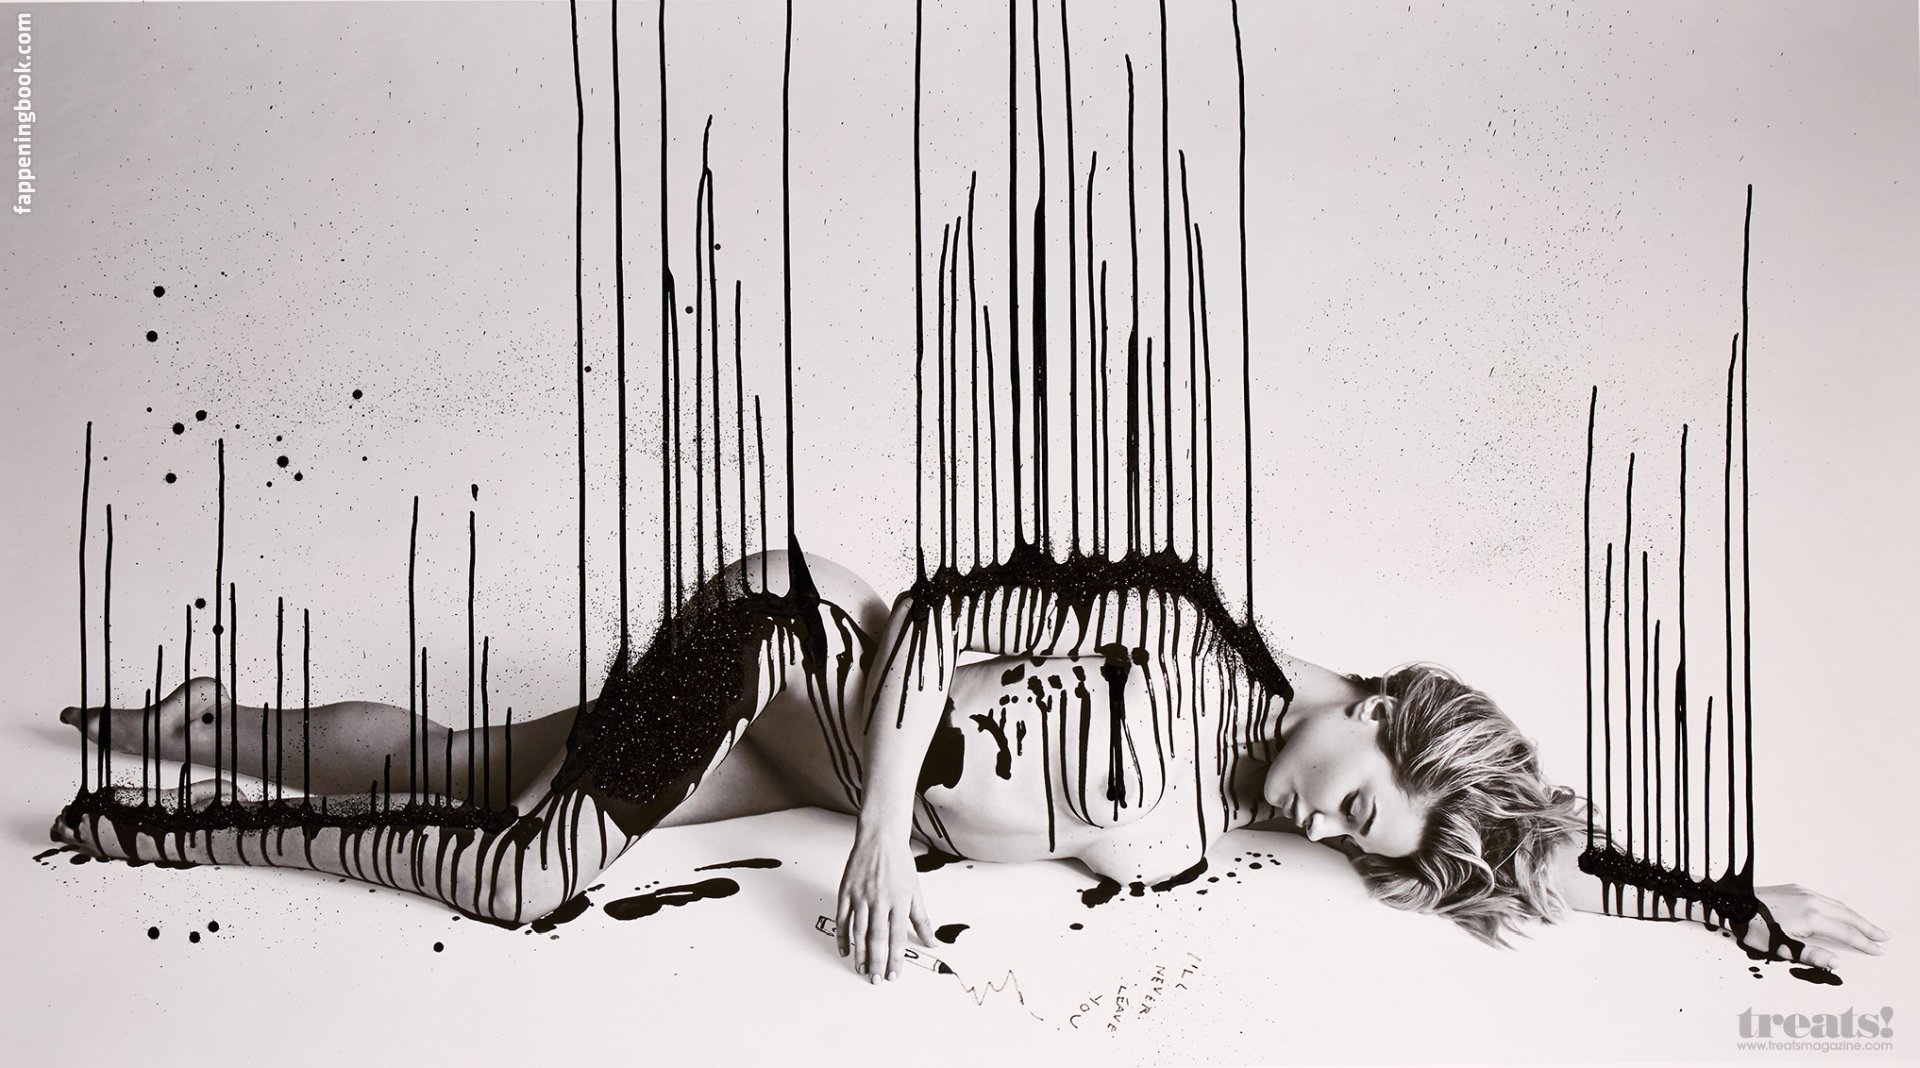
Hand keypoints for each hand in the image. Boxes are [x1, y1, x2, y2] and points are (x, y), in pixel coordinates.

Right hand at [835, 829, 934, 982]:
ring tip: (862, 969)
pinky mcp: (846, 891)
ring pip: (858, 931)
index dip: (895, 959)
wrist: (881, 838)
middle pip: (877, 938)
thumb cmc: (900, 863)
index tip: (894, 975)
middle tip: (876, 980)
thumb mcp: (915, 891)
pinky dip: (842, 936)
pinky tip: (844, 950)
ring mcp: (860, 895)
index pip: (897, 937)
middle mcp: (879, 900)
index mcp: (899, 901)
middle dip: (877, 962)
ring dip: (859, 953)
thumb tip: (933, 942)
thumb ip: (922, 919)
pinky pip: (842, 918)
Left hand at [1739, 884, 1888, 970]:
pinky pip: (1825, 898)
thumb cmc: (1754, 928)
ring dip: (1855, 916)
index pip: (1846, 933)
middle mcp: (1812, 902)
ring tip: (1868, 926)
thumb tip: (1838, 962)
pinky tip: (1841, 912)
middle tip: (1884, 936)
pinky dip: (1840, 907)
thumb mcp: (1782, 947)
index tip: (1878, 950)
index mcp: (1812, 918)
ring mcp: (1804, 893)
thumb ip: (1812, 955)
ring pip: (1838, 904)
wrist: (1733, 903)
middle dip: (1867, 927)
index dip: (1864, 943)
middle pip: (1848, 915)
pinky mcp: (1796, 888)